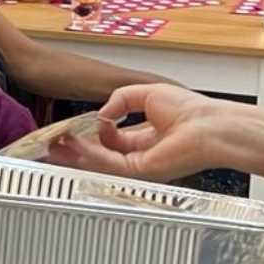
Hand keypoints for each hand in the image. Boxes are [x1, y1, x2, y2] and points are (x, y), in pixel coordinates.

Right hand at [48, 82, 221, 181]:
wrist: (210, 125)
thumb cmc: (191, 110)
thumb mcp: (147, 93)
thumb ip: (121, 99)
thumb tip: (101, 114)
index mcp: (146, 137)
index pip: (111, 140)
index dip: (90, 134)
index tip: (72, 128)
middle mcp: (142, 153)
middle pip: (101, 154)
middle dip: (75, 149)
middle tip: (54, 143)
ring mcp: (140, 164)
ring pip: (100, 162)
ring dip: (75, 153)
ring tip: (54, 145)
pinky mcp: (140, 170)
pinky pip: (108, 162)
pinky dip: (89, 152)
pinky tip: (74, 143)